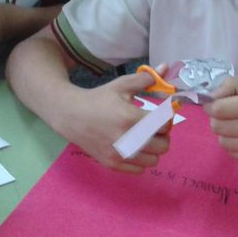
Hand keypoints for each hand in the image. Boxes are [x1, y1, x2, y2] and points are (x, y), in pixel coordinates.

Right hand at [56, 71, 170, 173]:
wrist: (71, 116)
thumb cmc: (99, 99)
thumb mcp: (121, 85)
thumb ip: (146, 78)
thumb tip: (165, 68)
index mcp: (130, 117)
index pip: (165, 124)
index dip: (166, 118)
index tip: (160, 114)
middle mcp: (127, 139)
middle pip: (164, 145)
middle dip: (162, 135)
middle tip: (153, 127)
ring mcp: (119, 154)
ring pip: (154, 159)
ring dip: (153, 148)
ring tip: (144, 138)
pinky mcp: (112, 164)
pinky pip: (140, 169)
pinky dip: (141, 159)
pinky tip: (134, 147)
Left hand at [204, 77, 237, 166]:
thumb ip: (233, 85)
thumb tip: (210, 97)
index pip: (218, 109)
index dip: (211, 106)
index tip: (215, 104)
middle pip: (217, 126)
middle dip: (217, 119)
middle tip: (228, 115)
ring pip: (222, 141)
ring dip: (225, 133)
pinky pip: (233, 153)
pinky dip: (235, 145)